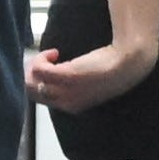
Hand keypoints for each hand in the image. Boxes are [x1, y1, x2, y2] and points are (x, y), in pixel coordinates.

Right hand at [26, 34, 157, 114]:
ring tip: (50, 56)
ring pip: (31, 82)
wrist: (127, 64)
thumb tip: (58, 72)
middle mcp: (66, 103)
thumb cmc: (113, 70)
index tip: (49, 67)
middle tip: (43, 60)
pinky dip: (41, 58)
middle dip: (31, 73)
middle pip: (32, 92)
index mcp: (72, 107)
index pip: (43, 99)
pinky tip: (55, 52)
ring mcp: (65, 91)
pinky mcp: (65, 76)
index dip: (40, 82)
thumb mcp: (91, 82)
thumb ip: (75, 83)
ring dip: (35, 65)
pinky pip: (38, 70)